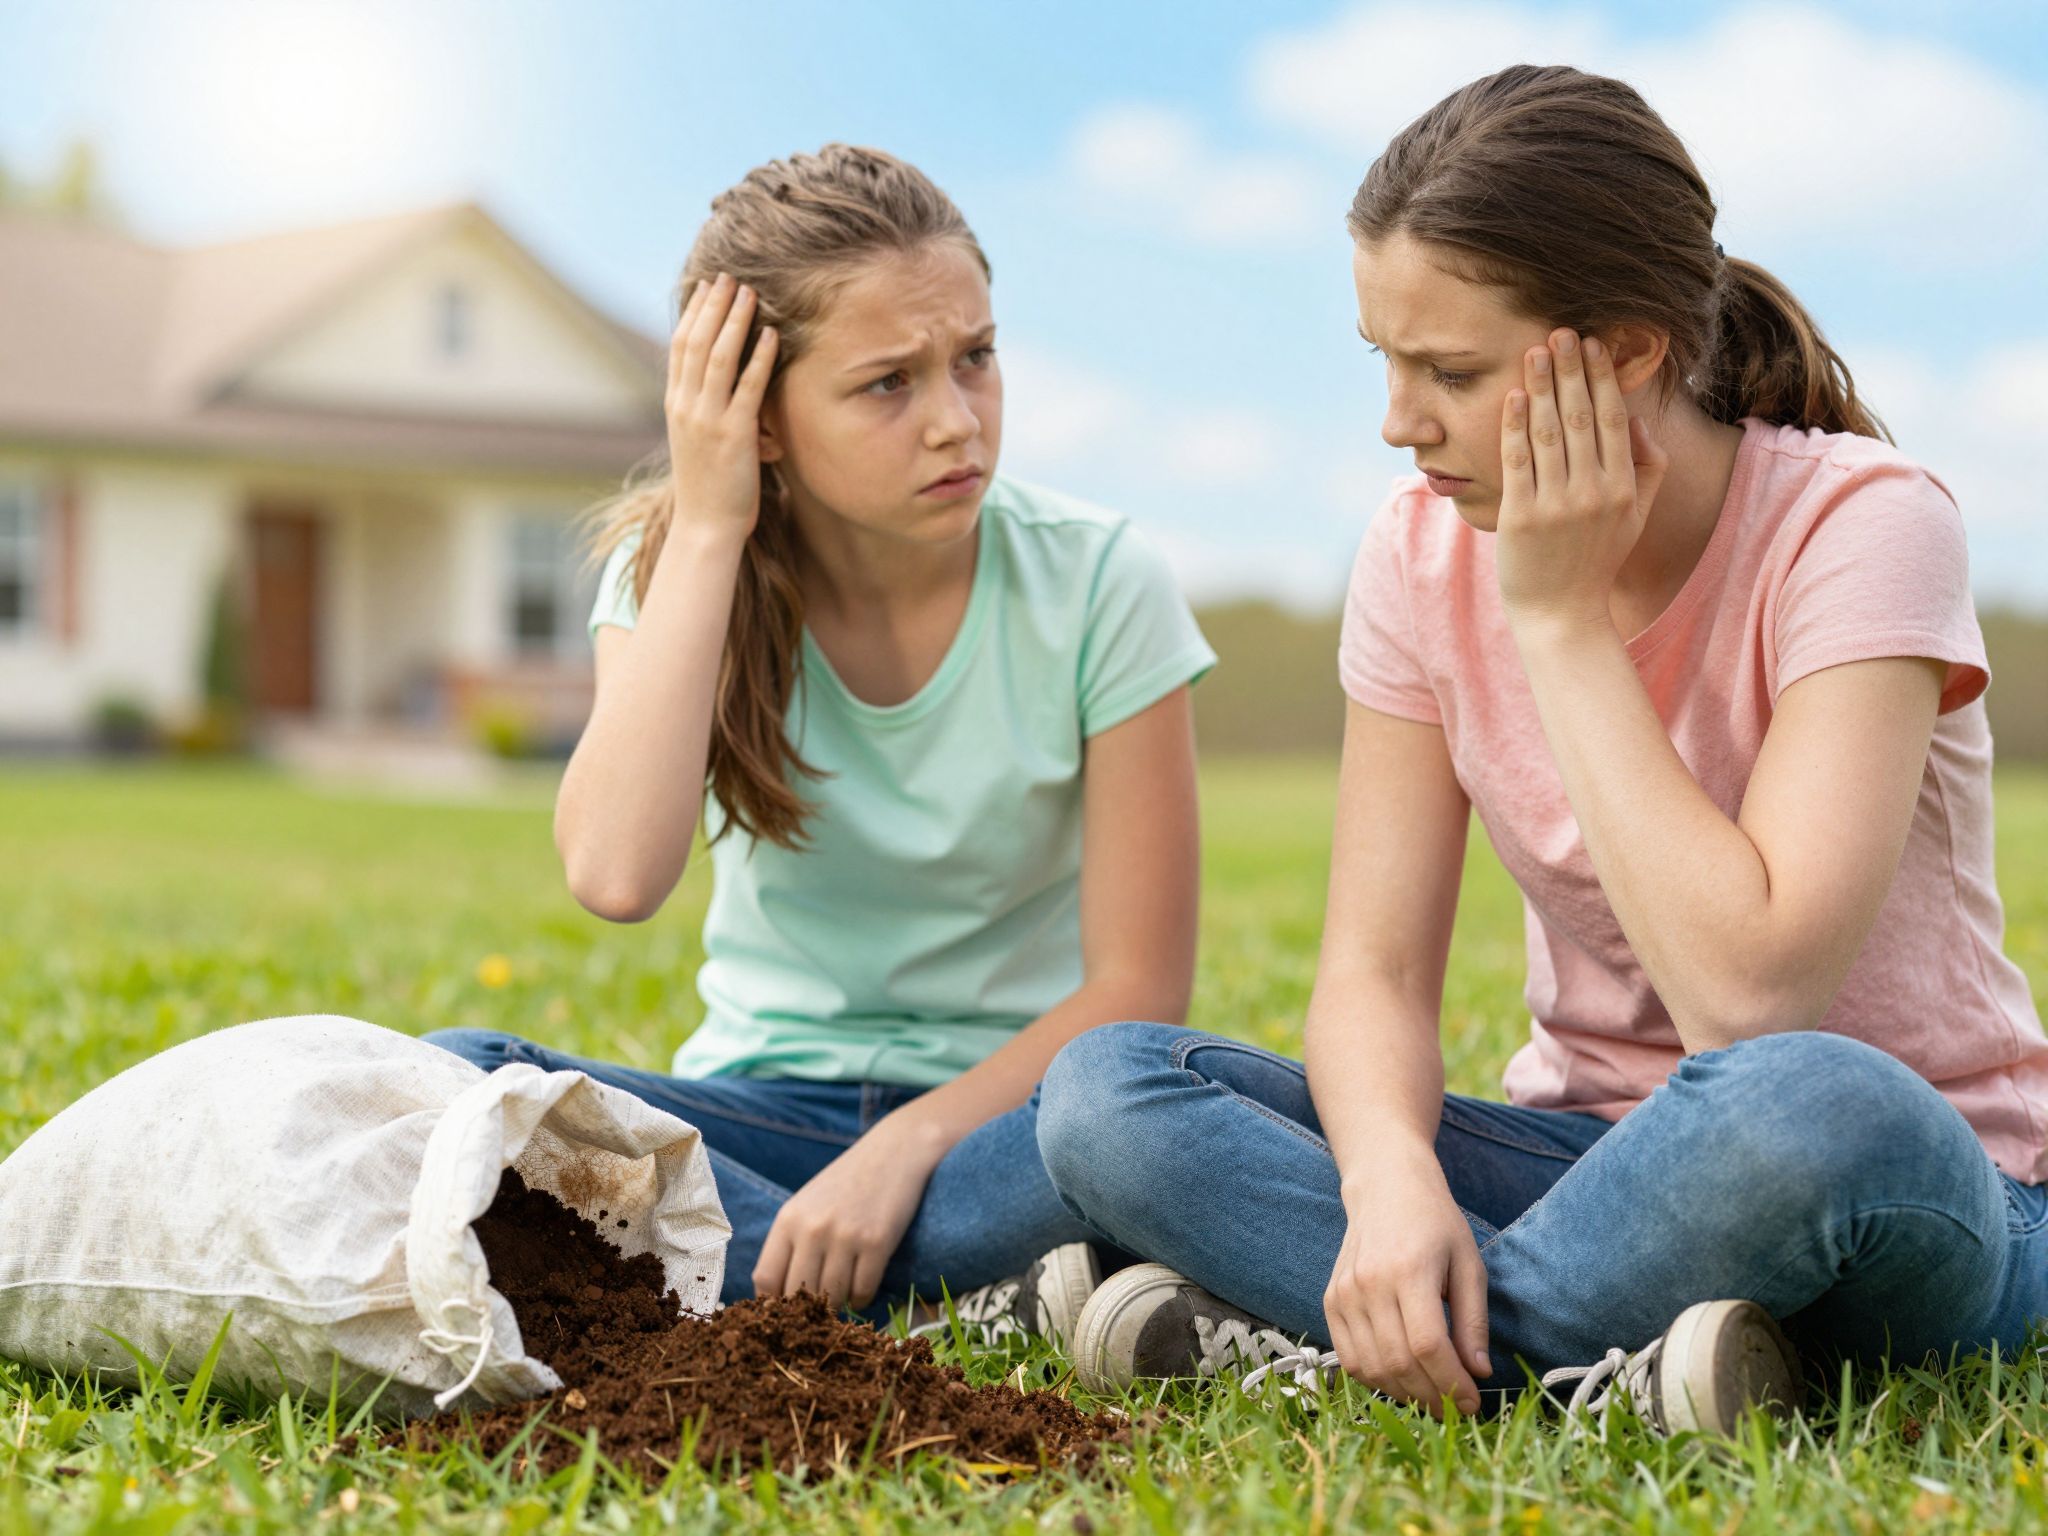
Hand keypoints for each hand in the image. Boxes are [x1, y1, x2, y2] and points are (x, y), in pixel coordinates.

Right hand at [665, 273, 779, 542]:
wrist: (705, 527)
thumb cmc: (709, 487)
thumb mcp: (697, 440)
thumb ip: (705, 409)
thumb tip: (721, 385)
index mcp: (675, 405)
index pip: (680, 346)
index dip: (694, 313)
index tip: (707, 286)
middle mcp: (686, 406)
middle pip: (695, 342)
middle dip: (713, 305)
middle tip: (729, 276)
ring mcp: (707, 419)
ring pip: (718, 357)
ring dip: (734, 321)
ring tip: (749, 293)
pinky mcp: (733, 435)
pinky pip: (747, 388)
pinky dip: (759, 358)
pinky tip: (771, 335)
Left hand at [752, 1121, 941, 1309]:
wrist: (894, 1152)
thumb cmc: (847, 1184)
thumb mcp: (807, 1205)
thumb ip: (791, 1244)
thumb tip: (775, 1298)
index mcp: (788, 1219)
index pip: (766, 1279)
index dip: (774, 1303)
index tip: (786, 1309)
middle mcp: (812, 1229)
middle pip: (798, 1295)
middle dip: (808, 1309)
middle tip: (820, 1307)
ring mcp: (845, 1236)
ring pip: (832, 1298)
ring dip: (838, 1305)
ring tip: (843, 1294)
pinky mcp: (878, 1243)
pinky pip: (863, 1292)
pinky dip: (862, 1299)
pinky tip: (863, 1288)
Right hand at [1324, 1149, 1489, 1416]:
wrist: (1385, 1187)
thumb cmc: (1435, 1223)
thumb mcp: (1469, 1263)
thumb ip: (1473, 1319)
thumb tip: (1478, 1372)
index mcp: (1409, 1271)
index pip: (1427, 1346)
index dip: (1452, 1383)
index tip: (1473, 1403)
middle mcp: (1369, 1284)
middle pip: (1398, 1362)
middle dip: (1432, 1397)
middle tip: (1456, 1409)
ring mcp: (1344, 1294)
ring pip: (1371, 1367)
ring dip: (1404, 1394)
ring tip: (1431, 1398)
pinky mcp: (1330, 1301)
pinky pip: (1348, 1357)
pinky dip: (1375, 1379)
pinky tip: (1400, 1380)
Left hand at [1495, 329, 1669, 631]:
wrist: (1561, 613)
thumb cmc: (1597, 558)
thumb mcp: (1636, 515)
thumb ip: (1648, 466)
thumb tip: (1637, 419)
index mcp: (1623, 487)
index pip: (1614, 419)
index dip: (1603, 379)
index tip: (1594, 345)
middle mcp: (1592, 492)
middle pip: (1580, 417)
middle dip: (1570, 371)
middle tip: (1561, 331)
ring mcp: (1556, 504)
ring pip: (1548, 433)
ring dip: (1540, 387)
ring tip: (1534, 351)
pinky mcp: (1521, 516)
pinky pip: (1518, 462)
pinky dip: (1514, 426)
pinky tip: (1512, 396)